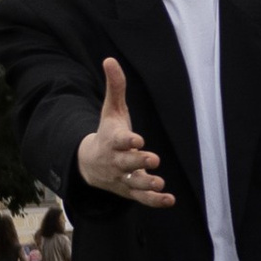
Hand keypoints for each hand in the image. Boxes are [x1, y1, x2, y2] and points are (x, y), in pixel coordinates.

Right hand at [76, 56, 172, 206]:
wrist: (91, 164)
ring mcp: (123, 178)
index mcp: (112, 140)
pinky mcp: (130, 191)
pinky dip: (155, 201)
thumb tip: (110, 59)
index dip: (127, 141)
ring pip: (134, 183)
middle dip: (139, 162)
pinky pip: (142, 198)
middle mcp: (116, 161)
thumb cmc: (107, 133)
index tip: (137, 140)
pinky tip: (169, 199)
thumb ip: (115, 87)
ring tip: (160, 183)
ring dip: (147, 184)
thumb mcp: (111, 111)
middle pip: (126, 163)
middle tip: (153, 160)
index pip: (118, 140)